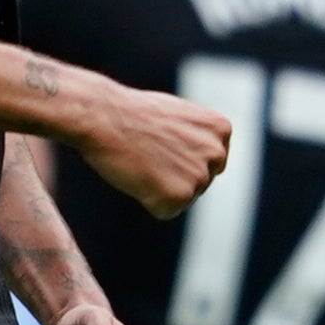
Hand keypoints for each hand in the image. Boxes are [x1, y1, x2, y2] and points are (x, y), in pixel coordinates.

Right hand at [74, 88, 229, 220]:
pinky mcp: (179, 197)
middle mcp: (217, 153)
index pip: (209, 161)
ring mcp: (199, 177)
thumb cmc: (132, 113)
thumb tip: (197, 159)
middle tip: (149, 153)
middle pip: (199, 182)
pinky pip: (165, 211)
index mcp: (221, 130)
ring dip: (160, 187)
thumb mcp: (179, 114)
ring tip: (142, 161)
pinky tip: (138, 176)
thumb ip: (197, 136)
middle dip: (175, 175)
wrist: (103, 117)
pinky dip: (148, 201)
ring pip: (182, 197)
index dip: (181, 157)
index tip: (162, 143)